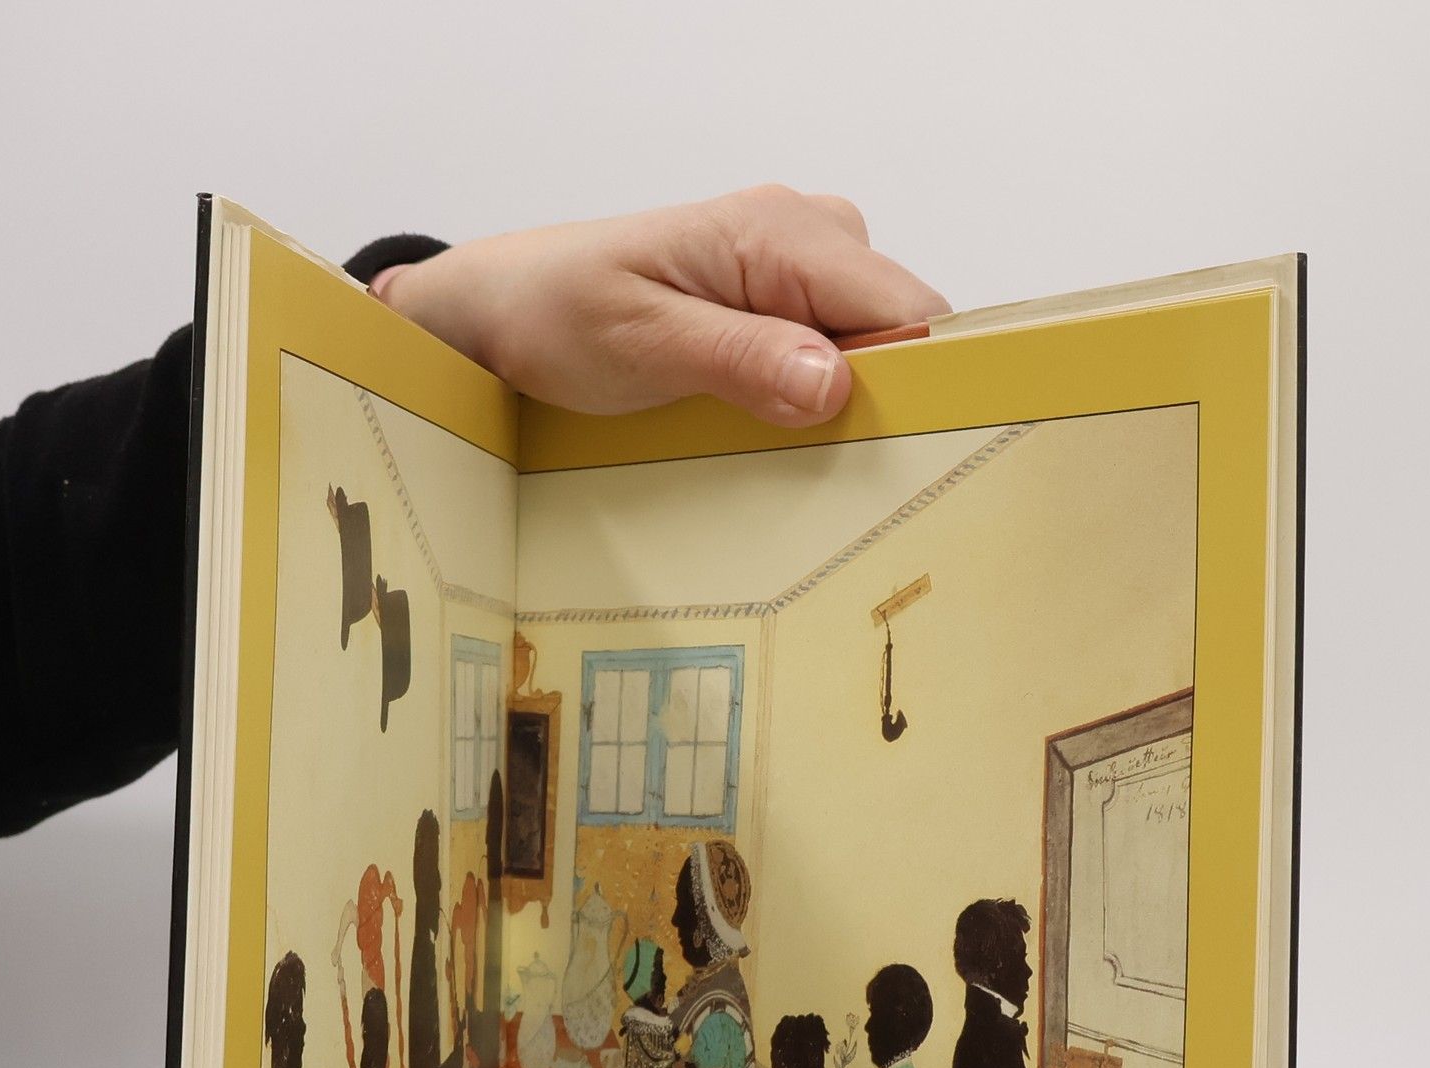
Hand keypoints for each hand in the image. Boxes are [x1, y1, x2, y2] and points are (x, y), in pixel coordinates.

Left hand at [377, 185, 945, 427]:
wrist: (507, 306)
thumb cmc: (560, 315)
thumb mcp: (643, 345)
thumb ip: (741, 359)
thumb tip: (832, 382)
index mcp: (780, 233)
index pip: (906, 310)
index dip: (922, 383)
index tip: (904, 456)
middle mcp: (808, 233)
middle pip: (905, 329)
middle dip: (887, 400)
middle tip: (837, 474)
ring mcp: (801, 263)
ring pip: (879, 344)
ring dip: (853, 404)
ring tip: (797, 453)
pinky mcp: (786, 296)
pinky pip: (841, 347)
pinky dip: (823, 396)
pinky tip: (780, 428)